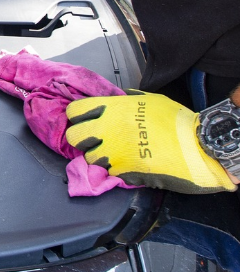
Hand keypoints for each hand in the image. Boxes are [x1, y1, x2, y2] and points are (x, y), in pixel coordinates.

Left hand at [65, 91, 236, 193]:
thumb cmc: (176, 121)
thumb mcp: (149, 100)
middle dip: (82, 138)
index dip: (78, 116)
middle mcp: (106, 129)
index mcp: (112, 108)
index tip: (86, 120)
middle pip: (74, 136)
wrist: (197, 148)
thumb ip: (126, 100)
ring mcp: (112, 152)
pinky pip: (107, 171)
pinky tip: (128, 164)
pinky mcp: (121, 171)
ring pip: (89, 156)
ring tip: (115, 154)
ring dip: (99, 156)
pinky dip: (114, 169)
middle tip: (96, 140)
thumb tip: (115, 100)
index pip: (75, 111)